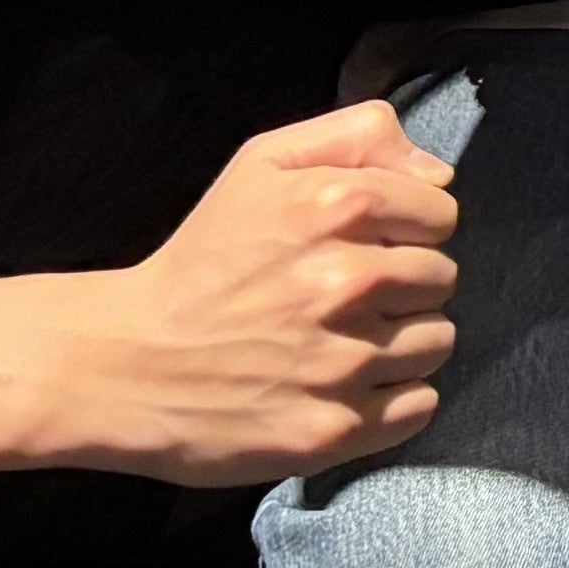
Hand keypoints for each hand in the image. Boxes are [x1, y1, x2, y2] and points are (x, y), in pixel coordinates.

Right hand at [43, 105, 458, 482]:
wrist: (126, 363)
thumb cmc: (200, 261)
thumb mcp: (263, 163)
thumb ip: (359, 137)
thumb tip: (437, 173)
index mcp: (339, 207)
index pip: (442, 214)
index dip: (409, 228)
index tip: (371, 245)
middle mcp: (350, 282)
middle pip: (442, 279)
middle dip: (405, 285)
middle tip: (349, 299)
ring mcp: (343, 362)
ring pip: (437, 341)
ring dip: (404, 341)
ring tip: (348, 342)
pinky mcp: (332, 430)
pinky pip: (419, 407)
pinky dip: (396, 400)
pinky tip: (352, 386)